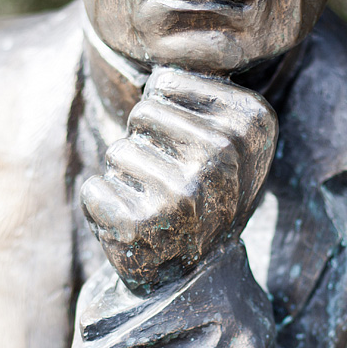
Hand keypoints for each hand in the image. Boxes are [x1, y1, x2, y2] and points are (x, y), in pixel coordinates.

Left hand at [81, 66, 277, 291]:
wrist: (197, 276)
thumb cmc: (204, 190)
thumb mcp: (229, 135)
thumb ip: (204, 90)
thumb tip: (159, 71)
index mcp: (252, 125)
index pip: (166, 84)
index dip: (166, 114)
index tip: (191, 148)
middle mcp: (223, 159)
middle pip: (141, 113)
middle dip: (145, 144)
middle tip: (171, 181)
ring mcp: (182, 194)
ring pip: (118, 151)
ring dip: (127, 177)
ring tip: (156, 205)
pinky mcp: (140, 225)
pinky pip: (94, 188)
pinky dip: (104, 205)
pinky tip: (135, 225)